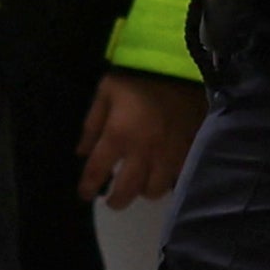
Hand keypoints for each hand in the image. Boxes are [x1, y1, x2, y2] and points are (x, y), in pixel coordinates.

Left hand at [74, 67, 206, 207]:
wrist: (181, 69)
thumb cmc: (138, 78)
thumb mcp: (106, 92)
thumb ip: (92, 124)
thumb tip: (82, 153)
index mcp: (119, 135)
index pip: (98, 171)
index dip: (88, 187)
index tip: (85, 194)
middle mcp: (142, 152)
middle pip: (127, 191)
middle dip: (116, 201)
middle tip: (111, 200)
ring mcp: (167, 156)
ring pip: (153, 190)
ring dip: (142, 191)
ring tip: (138, 184)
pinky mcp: (187, 154)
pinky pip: (174, 180)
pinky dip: (164, 182)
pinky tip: (159, 174)